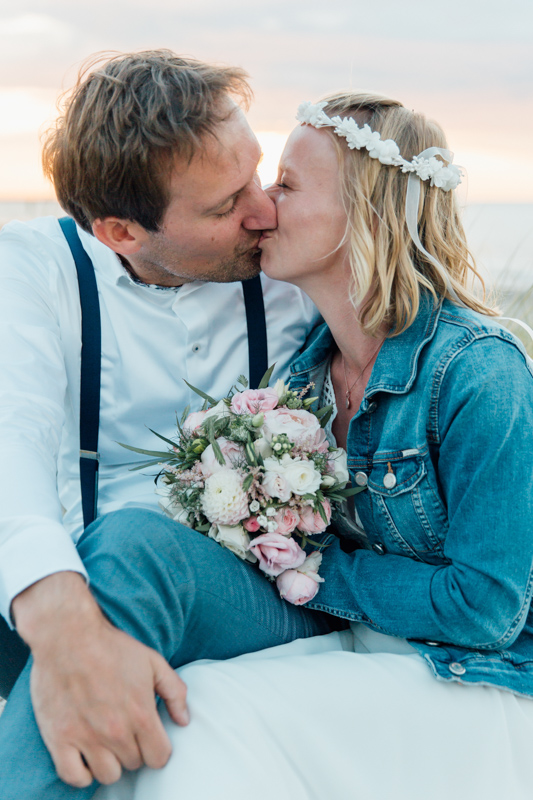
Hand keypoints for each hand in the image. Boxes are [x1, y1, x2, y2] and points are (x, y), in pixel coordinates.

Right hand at [12, 572, 188, 787]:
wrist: (68, 635)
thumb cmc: (112, 646)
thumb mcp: (153, 661)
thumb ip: (174, 692)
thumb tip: (184, 720)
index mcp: (141, 714)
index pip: (159, 758)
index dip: (157, 749)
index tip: (150, 737)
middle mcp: (115, 732)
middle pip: (134, 764)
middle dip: (134, 750)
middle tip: (125, 730)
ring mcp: (86, 737)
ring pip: (107, 775)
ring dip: (110, 763)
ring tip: (107, 743)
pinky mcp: (59, 738)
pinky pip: (73, 777)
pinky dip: (81, 772)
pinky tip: (85, 756)